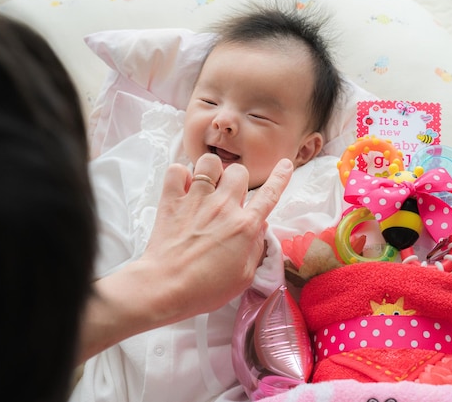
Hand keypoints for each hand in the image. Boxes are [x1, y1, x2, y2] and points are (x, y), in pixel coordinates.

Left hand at [78, 154, 292, 362]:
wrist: (165, 287)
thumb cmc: (205, 289)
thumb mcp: (243, 277)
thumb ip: (256, 250)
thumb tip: (260, 229)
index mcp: (245, 226)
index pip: (270, 195)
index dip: (281, 178)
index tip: (285, 165)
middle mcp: (223, 207)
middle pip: (239, 171)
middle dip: (237, 179)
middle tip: (229, 195)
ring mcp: (196, 200)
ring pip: (210, 162)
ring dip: (211, 171)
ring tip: (206, 185)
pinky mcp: (172, 201)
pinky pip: (176, 170)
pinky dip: (180, 175)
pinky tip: (183, 187)